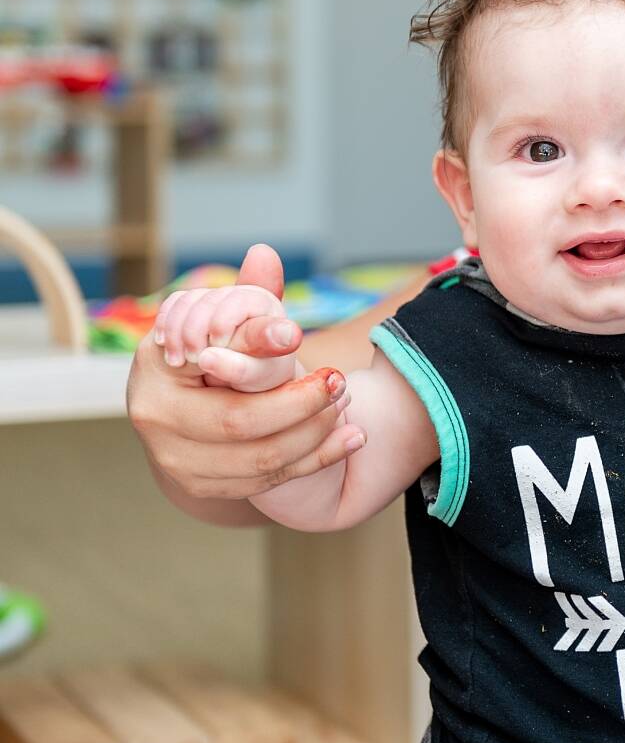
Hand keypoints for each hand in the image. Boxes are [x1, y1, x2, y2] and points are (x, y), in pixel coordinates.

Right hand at [127, 245, 364, 500]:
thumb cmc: (212, 351)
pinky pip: (267, 483)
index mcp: (155, 369)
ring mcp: (177, 462)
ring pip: (259, 461)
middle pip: (240, 424)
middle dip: (300, 404)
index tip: (303, 339)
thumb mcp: (226, 322)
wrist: (187, 407)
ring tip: (349, 409)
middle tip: (340, 381)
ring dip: (315, 436)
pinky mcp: (204, 488)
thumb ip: (249, 296)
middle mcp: (156, 421)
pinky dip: (315, 461)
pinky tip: (351, 439)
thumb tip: (266, 254)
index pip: (217, 368)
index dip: (261, 357)